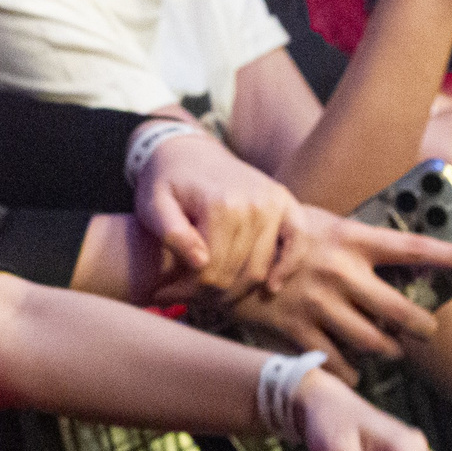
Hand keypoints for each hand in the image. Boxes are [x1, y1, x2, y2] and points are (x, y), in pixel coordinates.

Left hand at [135, 126, 304, 301]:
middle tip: (187, 299)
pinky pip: (298, 242)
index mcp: (220, 204)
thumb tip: (200, 261)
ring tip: (212, 293)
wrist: (188, 152)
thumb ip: (171, 233)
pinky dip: (287, 267)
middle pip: (236, 273)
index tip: (166, 294)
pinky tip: (271, 286)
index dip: (187, 290)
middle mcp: (253, 203)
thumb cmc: (166, 182)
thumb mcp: (152, 204)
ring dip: (238, 289)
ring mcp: (274, 202)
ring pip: (260, 268)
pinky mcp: (286, 202)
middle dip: (210, 294)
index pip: (210, 270)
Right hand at [221, 207, 451, 376]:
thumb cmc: (271, 235)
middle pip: (403, 312)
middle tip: (425, 330)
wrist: (216, 257)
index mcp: (350, 240)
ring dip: (389, 350)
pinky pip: (341, 364)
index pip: (414, 248)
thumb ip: (351, 241)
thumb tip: (394, 254)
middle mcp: (341, 274)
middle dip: (422, 326)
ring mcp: (321, 306)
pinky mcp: (299, 332)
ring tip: (388, 348)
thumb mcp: (311, 221)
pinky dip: (352, 371)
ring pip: (377, 343)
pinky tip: (351, 366)